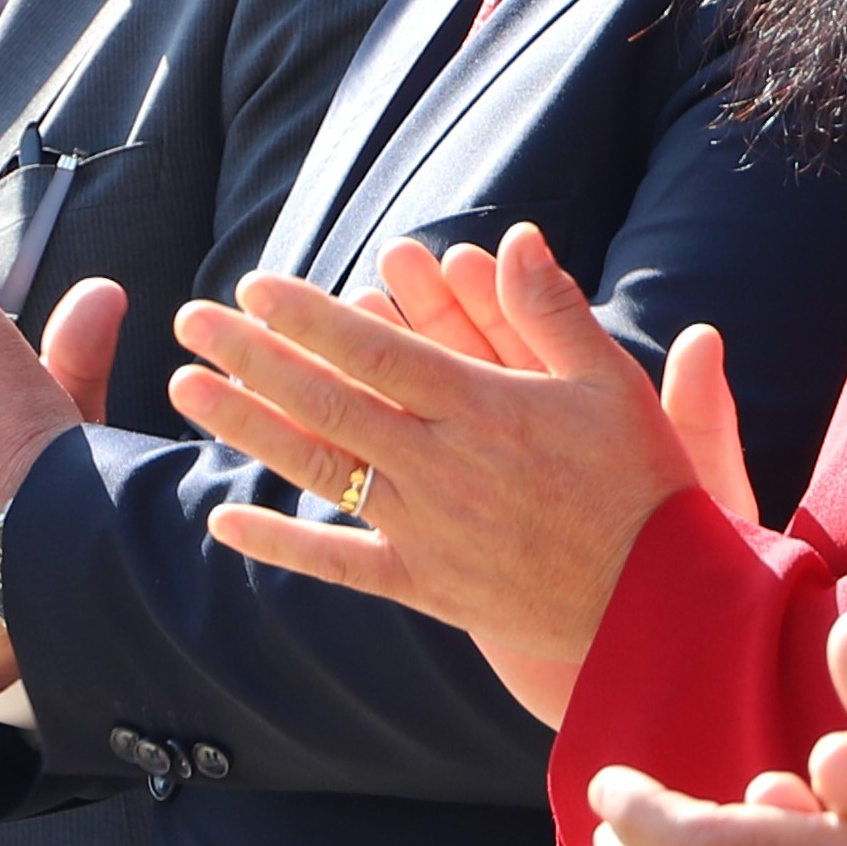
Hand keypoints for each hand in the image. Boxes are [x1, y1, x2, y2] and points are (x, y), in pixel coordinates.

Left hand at [183, 224, 751, 722]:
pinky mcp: (426, 586)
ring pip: (319, 469)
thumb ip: (554, 311)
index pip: (374, 352)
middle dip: (252, 355)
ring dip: (247, 426)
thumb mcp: (612, 385)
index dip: (309, 317)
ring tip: (187, 388)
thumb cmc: (643, 486)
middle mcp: (439, 467)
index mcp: (481, 410)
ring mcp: (425, 530)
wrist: (659, 607)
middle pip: (327, 401)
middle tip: (193, 318)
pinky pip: (339, 564)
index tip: (256, 285)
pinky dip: (279, 545)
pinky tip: (224, 523)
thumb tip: (516, 237)